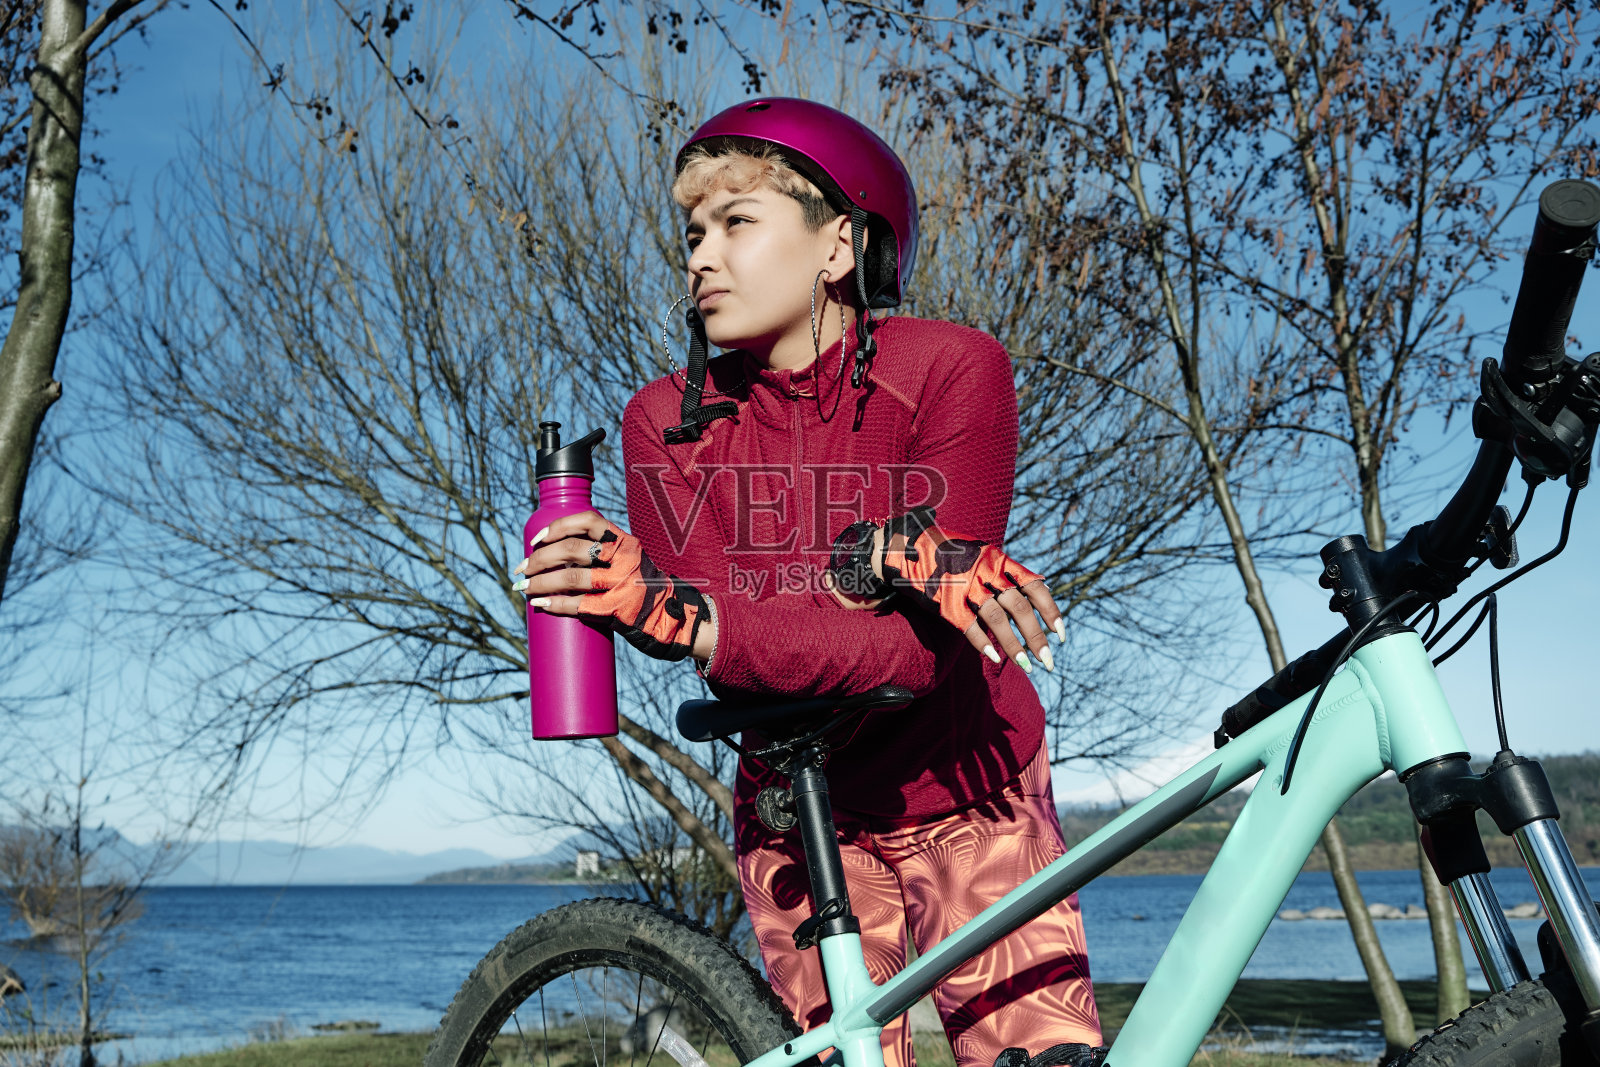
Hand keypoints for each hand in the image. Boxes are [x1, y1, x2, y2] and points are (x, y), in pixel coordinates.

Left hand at [511, 510, 712, 662]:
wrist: (677, 619)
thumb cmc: (645, 590)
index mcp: (625, 541)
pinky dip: (556, 604)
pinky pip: (579, 605)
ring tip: (525, 589)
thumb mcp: (631, 560)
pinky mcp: (619, 609)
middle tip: (522, 570)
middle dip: (539, 559)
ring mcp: (622, 583)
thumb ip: (604, 554)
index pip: (587, 522)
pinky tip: (542, 604)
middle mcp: (624, 558)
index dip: (558, 527)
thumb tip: (559, 556)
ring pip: (571, 578)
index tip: (536, 539)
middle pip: (571, 550)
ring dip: (541, 582)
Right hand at [878, 508, 1065, 674]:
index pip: (1034, 587)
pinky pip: (968, 627)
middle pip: (1020, 608)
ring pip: (998, 620)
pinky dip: (982, 644)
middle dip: (1037, 637)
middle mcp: (985, 572)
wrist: (905, 546)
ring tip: (1026, 666)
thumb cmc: (948, 552)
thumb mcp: (981, 553)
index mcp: (998, 559)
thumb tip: (1036, 586)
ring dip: (1014, 646)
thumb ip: (1004, 570)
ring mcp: (965, 587)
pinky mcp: (944, 602)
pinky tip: (993, 659)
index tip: (1060, 635)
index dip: (1051, 612)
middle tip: (1048, 661)